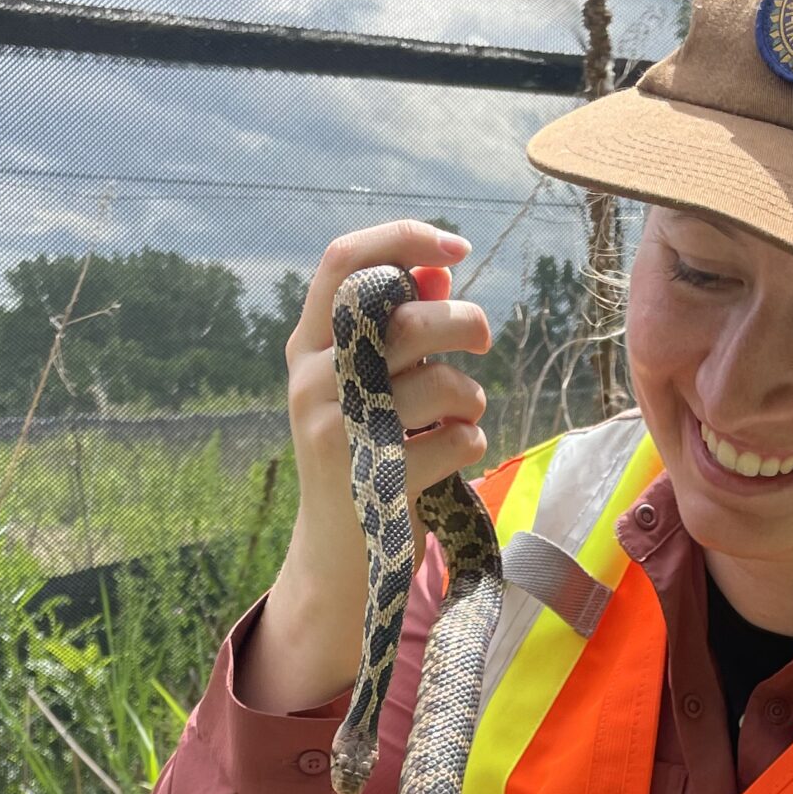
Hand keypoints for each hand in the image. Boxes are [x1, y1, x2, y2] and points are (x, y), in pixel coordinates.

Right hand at [243, 221, 493, 711]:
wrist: (340, 554)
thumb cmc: (368, 452)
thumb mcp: (371, 385)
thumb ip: (399, 327)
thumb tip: (438, 269)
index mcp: (308, 343)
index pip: (342, 260)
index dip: (403, 239)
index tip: (457, 246)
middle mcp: (310, 378)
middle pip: (405, 316)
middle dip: (463, 323)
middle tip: (483, 340)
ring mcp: (334, 428)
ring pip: (438, 382)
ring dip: (469, 398)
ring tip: (462, 417)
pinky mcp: (370, 477)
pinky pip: (454, 439)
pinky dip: (470, 443)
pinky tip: (453, 455)